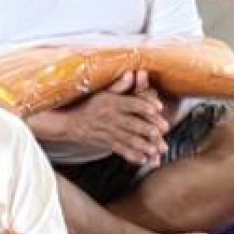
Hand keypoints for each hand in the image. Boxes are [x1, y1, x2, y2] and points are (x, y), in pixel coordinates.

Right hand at [26, 73, 170, 167]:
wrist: (71, 123)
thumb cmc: (91, 104)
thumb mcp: (103, 92)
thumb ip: (120, 85)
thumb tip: (133, 73)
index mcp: (113, 102)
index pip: (131, 103)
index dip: (145, 105)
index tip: (158, 108)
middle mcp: (111, 117)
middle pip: (132, 123)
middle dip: (148, 129)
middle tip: (162, 133)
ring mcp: (109, 131)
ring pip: (128, 139)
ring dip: (143, 145)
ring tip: (156, 150)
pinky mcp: (107, 143)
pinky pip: (121, 150)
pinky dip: (132, 156)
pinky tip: (144, 160)